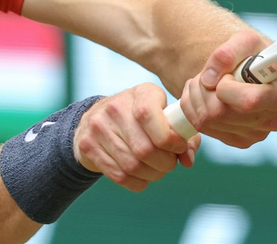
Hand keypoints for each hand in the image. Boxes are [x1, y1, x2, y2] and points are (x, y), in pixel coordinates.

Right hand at [72, 83, 201, 191]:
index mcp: (140, 93)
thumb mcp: (163, 116)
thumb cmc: (141, 119)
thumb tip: (188, 160)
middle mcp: (116, 107)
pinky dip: (137, 182)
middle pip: (144, 148)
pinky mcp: (88, 146)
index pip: (149, 114)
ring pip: (132, 165)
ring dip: (152, 174)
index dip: (169, 138)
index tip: (178, 148)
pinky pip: (119, 175)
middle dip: (165, 163)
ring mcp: (98, 126)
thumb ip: (183, 136)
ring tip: (157, 170)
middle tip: (170, 163)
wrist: (97, 118)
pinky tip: (142, 177)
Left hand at [178, 29, 276, 147]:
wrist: (250, 69)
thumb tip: (208, 80)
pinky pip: (201, 126)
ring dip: (196, 94)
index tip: (227, 75)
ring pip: (206, 120)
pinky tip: (204, 94)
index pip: (248, 101)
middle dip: (205, 88)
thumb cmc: (252, 53)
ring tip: (207, 81)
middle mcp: (272, 121)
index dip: (227, 88)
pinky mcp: (237, 141)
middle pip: (220, 113)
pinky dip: (193, 106)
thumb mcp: (244, 40)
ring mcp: (254, 135)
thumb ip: (226, 53)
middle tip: (211, 74)